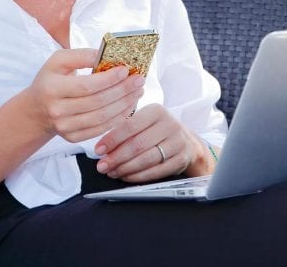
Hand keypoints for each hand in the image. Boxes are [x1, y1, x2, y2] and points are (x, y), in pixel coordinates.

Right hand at [22, 48, 144, 142]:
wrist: (37, 109)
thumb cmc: (52, 79)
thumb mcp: (58, 61)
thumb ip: (80, 55)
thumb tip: (104, 55)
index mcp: (52, 88)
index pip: (86, 86)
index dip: (109, 79)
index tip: (125, 70)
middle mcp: (57, 110)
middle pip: (97, 102)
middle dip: (122, 91)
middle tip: (139, 80)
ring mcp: (65, 127)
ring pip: (102, 118)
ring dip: (124, 104)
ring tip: (137, 92)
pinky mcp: (73, 137)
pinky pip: (101, 129)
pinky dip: (118, 118)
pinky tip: (128, 105)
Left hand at [93, 104, 208, 182]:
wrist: (187, 141)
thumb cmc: (157, 130)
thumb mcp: (144, 121)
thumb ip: (125, 130)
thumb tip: (103, 147)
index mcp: (156, 111)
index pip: (130, 126)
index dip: (112, 139)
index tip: (99, 150)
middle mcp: (169, 124)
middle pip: (137, 144)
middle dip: (116, 158)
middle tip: (102, 166)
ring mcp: (178, 142)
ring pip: (146, 159)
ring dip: (126, 169)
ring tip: (112, 172)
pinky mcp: (181, 159)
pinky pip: (156, 171)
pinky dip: (138, 176)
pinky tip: (126, 177)